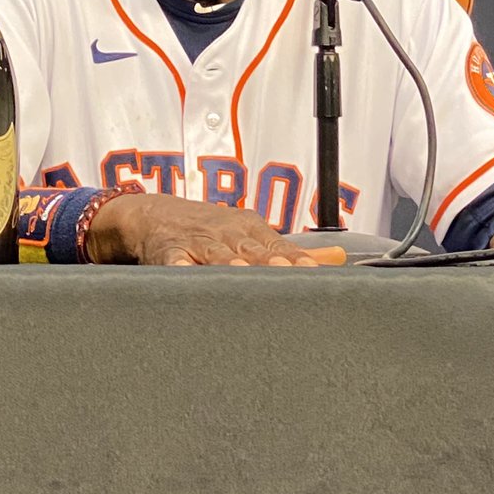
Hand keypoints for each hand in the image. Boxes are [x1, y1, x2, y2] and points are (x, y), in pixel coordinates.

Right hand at [85, 192, 345, 266]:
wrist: (154, 214)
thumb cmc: (209, 231)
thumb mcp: (250, 233)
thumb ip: (291, 251)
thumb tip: (339, 258)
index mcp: (249, 229)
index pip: (278, 247)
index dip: (296, 261)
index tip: (316, 274)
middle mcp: (225, 234)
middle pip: (251, 250)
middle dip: (270, 264)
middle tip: (290, 278)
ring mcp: (195, 243)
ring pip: (216, 255)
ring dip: (231, 264)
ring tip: (245, 276)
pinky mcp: (167, 254)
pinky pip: (175, 263)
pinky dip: (183, 270)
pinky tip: (192, 279)